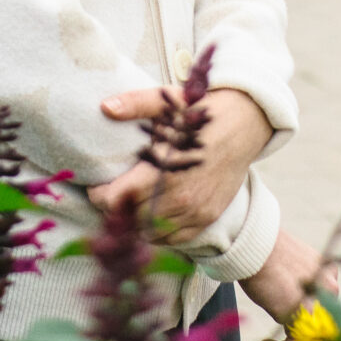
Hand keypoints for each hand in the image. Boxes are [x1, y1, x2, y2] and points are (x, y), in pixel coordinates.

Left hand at [85, 85, 272, 243]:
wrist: (245, 124)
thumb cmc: (201, 112)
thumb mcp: (168, 101)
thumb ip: (136, 104)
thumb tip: (105, 107)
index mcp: (164, 166)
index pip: (118, 198)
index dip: (100, 196)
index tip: (95, 188)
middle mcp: (179, 194)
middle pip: (131, 220)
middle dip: (114, 211)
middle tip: (109, 198)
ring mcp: (195, 209)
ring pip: (151, 234)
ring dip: (135, 224)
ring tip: (128, 208)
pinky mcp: (206, 217)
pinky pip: (174, 239)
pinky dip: (158, 234)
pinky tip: (151, 217)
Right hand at [241, 228, 335, 340]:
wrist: (254, 245)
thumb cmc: (261, 253)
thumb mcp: (286, 269)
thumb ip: (296, 287)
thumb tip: (287, 305)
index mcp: (327, 276)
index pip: (324, 314)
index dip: (305, 330)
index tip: (284, 336)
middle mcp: (329, 290)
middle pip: (318, 332)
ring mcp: (319, 304)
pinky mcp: (303, 317)